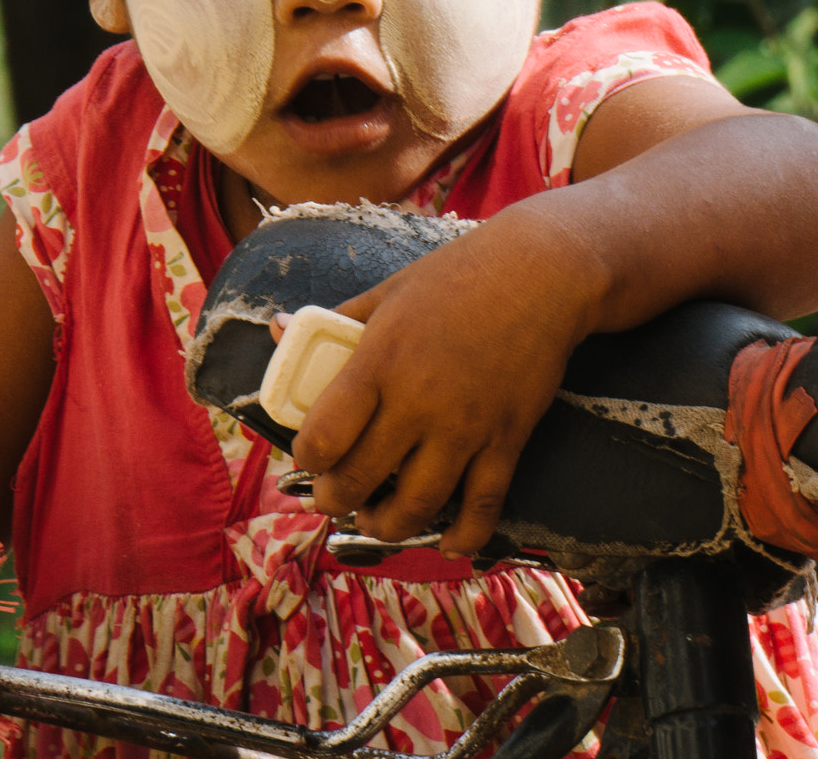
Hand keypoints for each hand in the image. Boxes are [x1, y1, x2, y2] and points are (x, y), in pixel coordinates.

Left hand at [290, 199, 605, 556]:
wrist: (542, 274)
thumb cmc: (458, 276)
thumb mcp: (387, 291)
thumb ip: (334, 320)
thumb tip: (275, 328)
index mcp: (380, 362)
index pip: (324, 437)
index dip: (308, 458)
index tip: (309, 457)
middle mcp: (418, 403)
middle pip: (361, 481)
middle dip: (337, 501)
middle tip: (335, 498)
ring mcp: (465, 427)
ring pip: (417, 505)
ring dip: (387, 526)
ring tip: (376, 519)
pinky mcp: (506, 440)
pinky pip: (483, 506)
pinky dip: (464, 536)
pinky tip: (447, 543)